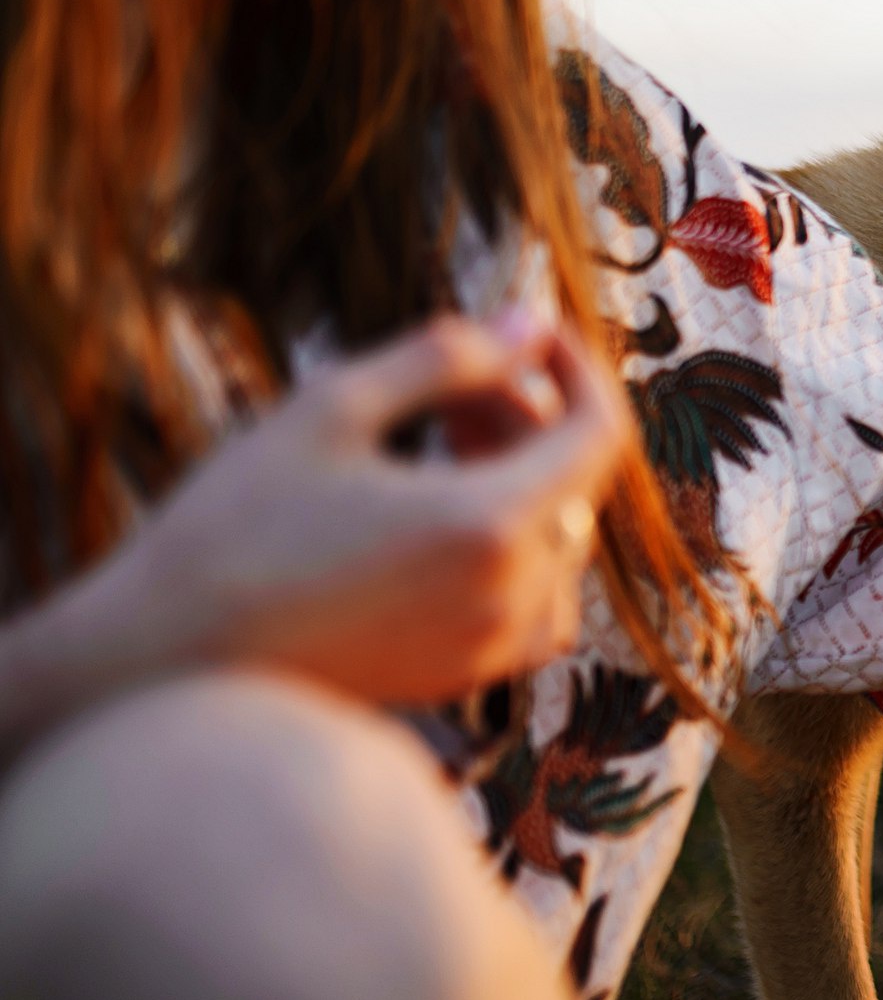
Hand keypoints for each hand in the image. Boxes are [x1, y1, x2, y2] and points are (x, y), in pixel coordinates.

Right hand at [64, 312, 630, 707]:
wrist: (164, 662)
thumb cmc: (234, 527)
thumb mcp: (333, 409)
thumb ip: (447, 358)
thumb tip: (531, 324)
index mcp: (491, 525)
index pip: (600, 434)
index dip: (578, 370)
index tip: (534, 336)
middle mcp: (512, 595)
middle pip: (574, 482)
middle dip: (527, 417)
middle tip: (449, 386)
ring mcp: (492, 646)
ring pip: (556, 538)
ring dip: (519, 478)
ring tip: (434, 442)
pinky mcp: (464, 675)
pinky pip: (531, 598)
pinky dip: (509, 544)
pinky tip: (433, 516)